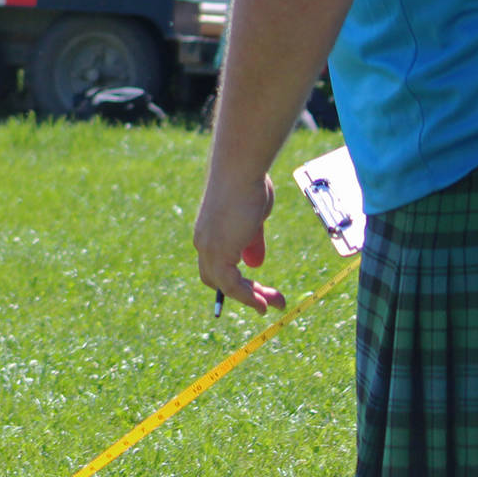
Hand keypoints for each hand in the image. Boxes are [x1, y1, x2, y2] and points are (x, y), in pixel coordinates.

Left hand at [194, 174, 288, 314]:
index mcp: (209, 233)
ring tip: (274, 306)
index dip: (235, 279)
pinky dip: (247, 297)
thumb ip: (250, 241)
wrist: (240, 170)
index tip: (257, 287)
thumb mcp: (252, 218)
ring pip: (224, 285)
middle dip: (244, 293)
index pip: (217, 265)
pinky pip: (230, 285)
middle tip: (268, 301)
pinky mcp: (217, 252)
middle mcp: (203, 243)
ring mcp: (208, 248)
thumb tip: (254, 264)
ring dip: (250, 298)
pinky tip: (262, 304)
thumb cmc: (248, 185)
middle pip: (217, 279)